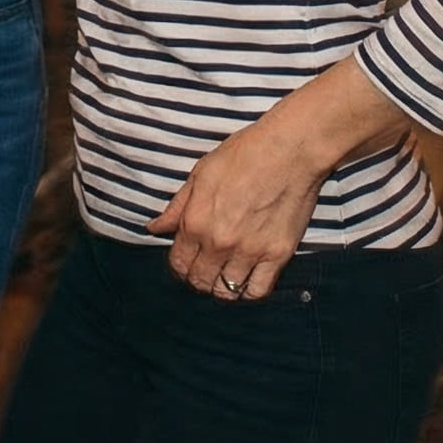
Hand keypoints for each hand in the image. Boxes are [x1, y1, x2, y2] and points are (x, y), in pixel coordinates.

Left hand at [148, 53, 406, 299]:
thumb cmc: (242, 155)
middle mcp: (219, 243)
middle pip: (200, 281)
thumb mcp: (200, 174)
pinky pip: (258, 291)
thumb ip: (176, 207)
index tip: (186, 260)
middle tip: (205, 268)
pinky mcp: (278, 255)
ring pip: (227, 291)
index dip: (179, 265)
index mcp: (196, 222)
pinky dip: (249, 291)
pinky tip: (246, 278)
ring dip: (221, 287)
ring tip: (224, 273)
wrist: (289, 151)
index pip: (178, 264)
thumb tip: (154, 229)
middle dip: (197, 278)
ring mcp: (249, 252)